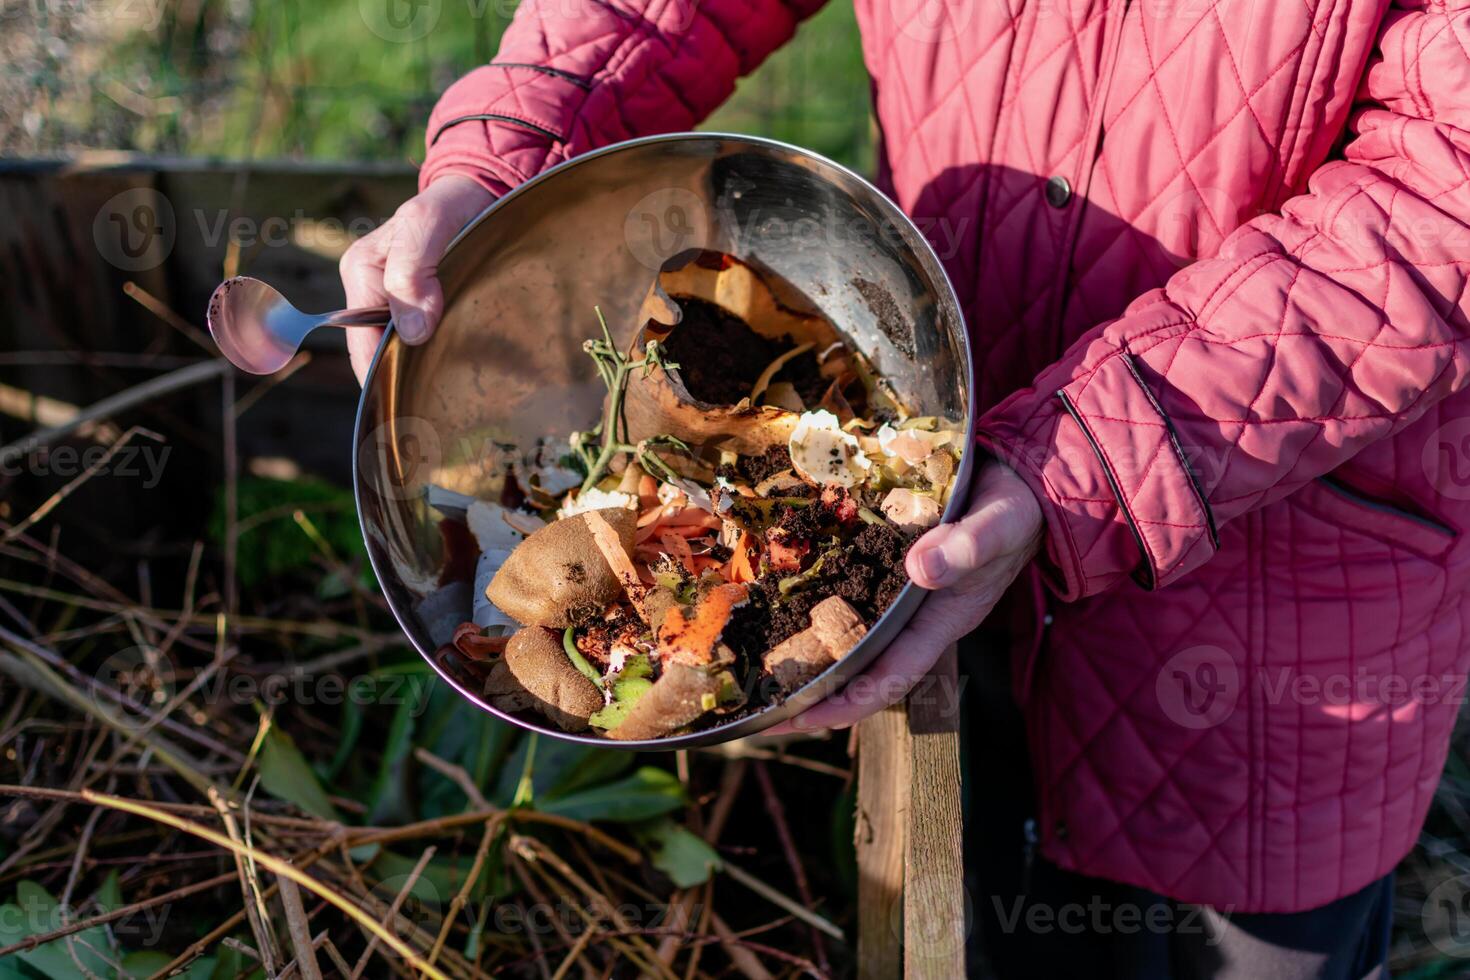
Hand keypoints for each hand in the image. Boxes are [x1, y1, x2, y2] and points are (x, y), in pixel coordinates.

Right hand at [339, 175, 495, 384]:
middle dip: (402, 378)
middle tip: (437, 405)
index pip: (361, 343)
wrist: (481, 193)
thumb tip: (411, 331)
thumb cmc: (451, 203)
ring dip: (422, 370)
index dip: (382, 376)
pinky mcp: (420, 305)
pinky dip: (436, 356)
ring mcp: (395, 299)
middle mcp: (371, 289)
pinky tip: (456, 370)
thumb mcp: (428, 224)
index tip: (413, 403)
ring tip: (448, 393)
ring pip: (401, 351)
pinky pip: (422, 341)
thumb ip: (412, 270)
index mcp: (361, 272)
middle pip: (378, 353)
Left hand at [768, 459, 1043, 733]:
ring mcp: (903, 599)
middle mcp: (916, 620)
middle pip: (859, 670)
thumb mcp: (1000, 524)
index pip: (889, 677)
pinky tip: (779, 600)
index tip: (799, 717)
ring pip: (849, 637)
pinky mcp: (891, 572)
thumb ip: (968, 545)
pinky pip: (849, 597)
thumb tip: (919, 568)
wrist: (1024, 488)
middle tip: (755, 704)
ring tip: (755, 665)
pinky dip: (815, 605)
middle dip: (811, 691)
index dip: (845, 703)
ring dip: (806, 652)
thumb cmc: (1017, 511)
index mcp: (942, 622)